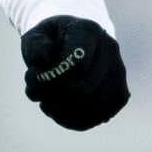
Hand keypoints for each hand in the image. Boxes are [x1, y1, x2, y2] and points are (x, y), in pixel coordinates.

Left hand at [21, 15, 129, 129]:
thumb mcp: (36, 34)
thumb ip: (35, 45)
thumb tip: (44, 60)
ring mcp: (118, 74)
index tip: (35, 71)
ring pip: (88, 108)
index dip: (50, 75)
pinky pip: (92, 119)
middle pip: (82, 89)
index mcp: (89, 31)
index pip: (76, 63)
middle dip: (51, 95)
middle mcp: (110, 50)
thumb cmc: (51, 40)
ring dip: (57, 109)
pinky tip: (55, 109)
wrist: (73, 43)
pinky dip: (67, 119)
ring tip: (44, 99)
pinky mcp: (118, 97)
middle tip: (33, 89)